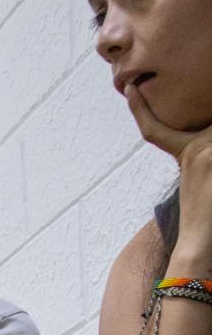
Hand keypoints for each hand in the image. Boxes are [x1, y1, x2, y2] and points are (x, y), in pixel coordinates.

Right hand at [126, 83, 211, 262]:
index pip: (155, 130)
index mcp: (183, 155)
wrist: (196, 244)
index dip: (139, 110)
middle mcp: (192, 148)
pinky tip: (211, 177)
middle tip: (208, 172)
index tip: (130, 89)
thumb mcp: (197, 180)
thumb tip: (205, 139)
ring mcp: (203, 150)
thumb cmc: (203, 219)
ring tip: (209, 177)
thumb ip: (199, 156)